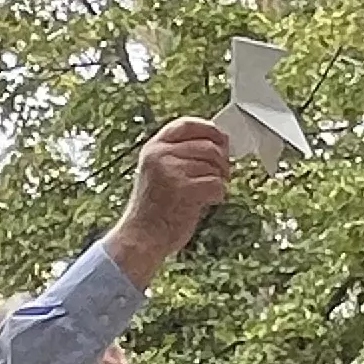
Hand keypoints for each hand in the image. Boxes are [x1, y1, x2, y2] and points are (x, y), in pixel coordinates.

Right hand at [105, 117, 236, 284]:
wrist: (140, 238)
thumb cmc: (153, 209)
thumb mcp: (157, 172)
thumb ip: (179, 155)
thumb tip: (218, 145)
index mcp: (153, 147)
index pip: (187, 124)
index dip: (209, 129)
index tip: (221, 140)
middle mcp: (160, 154)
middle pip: (208, 146)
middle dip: (222, 161)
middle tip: (222, 174)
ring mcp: (171, 171)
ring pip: (215, 166)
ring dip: (220, 180)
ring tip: (208, 193)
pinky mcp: (184, 189)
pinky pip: (217, 184)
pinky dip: (218, 195)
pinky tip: (207, 203)